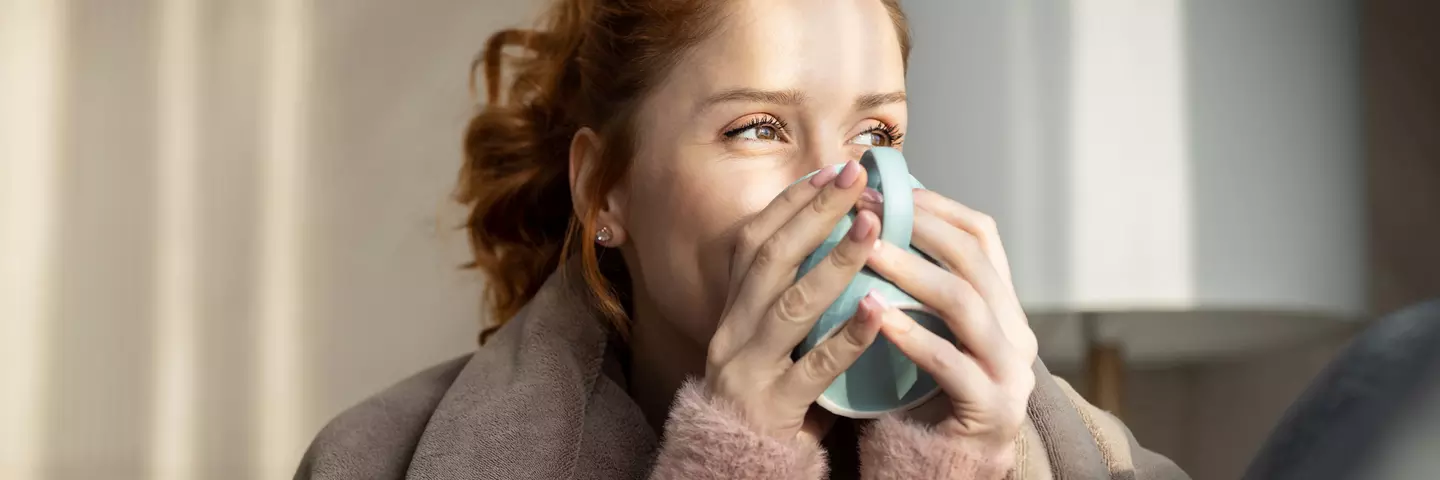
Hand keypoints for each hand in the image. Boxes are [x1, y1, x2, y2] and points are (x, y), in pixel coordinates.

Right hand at [705, 160, 884, 442]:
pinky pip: (813, 368)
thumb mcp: (768, 333)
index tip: (830, 167)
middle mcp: (733, 330)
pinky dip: (847, 336)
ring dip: (834, 262)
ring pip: (790, 306)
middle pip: (770, 258)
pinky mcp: (773, 407)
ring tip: (873, 228)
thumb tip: (838, 228)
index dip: (790, 201)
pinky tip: (879, 310)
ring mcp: (749, 369)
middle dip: (814, 212)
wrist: (737, 460)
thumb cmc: (770, 389)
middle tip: (856, 177)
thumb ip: (792, 289)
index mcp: (732, 307)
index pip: (754, 239)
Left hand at [858, 188, 1037, 475]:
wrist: (940, 470)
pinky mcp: (990, 409)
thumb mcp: (926, 331)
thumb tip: (872, 219)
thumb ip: (915, 286)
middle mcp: (1016, 333)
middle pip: (974, 262)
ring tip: (865, 253)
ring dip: (911, 273)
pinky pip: (949, 363)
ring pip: (965, 305)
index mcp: (1004, 307)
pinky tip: (875, 315)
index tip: (886, 189)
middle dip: (920, 229)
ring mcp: (1009, 372)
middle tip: (867, 211)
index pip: (982, 237)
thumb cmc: (920, 396)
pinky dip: (912, 335)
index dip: (937, 207)